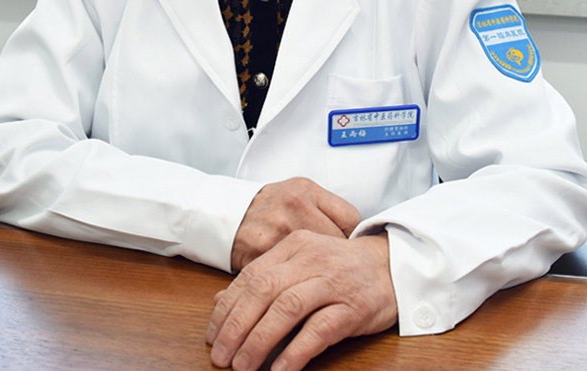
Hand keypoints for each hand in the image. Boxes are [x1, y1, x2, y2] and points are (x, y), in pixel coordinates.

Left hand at [207, 230, 397, 370]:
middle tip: (220, 357)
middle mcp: (311, 259)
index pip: (251, 276)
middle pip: (263, 291)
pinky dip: (295, 351)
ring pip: (287, 308)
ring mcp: (333, 281)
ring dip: (259, 341)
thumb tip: (220, 301)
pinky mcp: (353, 306)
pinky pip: (319, 329)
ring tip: (243, 367)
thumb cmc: (340, 268)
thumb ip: (264, 277)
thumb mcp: (300, 263)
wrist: (391, 265)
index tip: (211, 334)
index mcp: (294, 245)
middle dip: (236, 326)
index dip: (227, 307)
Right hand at [231, 177, 360, 271]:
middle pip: (336, 244)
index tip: (344, 246)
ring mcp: (277, 232)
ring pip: (316, 263)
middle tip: (331, 264)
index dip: (350, 237)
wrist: (225, 213)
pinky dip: (296, 281)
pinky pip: (292, 275)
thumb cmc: (269, 205)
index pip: (350, 220)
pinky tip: (294, 278)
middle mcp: (293, 207)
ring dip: (317, 271)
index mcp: (306, 191)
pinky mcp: (261, 255)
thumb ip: (327, 207)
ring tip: (313, 273)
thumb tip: (355, 234)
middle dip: (336, 257)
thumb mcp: (299, 191)